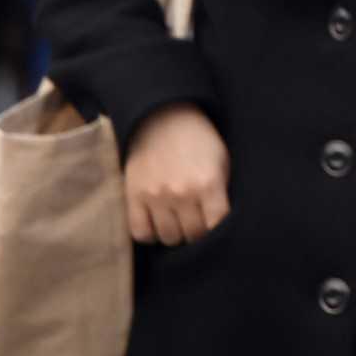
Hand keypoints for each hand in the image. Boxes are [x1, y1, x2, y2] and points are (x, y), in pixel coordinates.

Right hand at [124, 104, 230, 245]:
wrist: (164, 118)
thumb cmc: (199, 141)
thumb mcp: (222, 161)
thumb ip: (222, 192)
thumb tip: (220, 223)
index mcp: (208, 183)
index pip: (216, 225)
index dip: (218, 228)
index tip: (214, 223)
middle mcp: (182, 193)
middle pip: (193, 235)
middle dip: (197, 231)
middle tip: (196, 220)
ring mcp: (156, 196)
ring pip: (169, 238)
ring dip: (175, 233)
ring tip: (178, 220)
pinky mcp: (133, 196)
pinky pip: (140, 233)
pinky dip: (150, 233)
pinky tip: (157, 223)